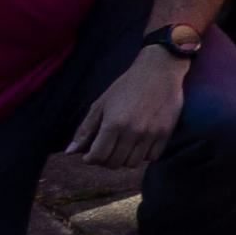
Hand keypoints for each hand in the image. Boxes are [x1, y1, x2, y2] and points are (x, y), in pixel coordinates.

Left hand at [64, 49, 188, 169]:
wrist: (159, 70)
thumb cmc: (126, 86)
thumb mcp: (101, 104)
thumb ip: (85, 129)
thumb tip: (69, 152)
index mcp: (113, 124)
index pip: (98, 156)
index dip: (90, 159)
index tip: (89, 155)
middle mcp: (132, 132)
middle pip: (115, 163)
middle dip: (105, 160)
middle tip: (105, 150)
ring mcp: (151, 134)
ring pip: (133, 163)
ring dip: (124, 159)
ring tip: (122, 148)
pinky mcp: (165, 133)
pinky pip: (152, 157)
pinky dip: (143, 155)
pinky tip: (138, 144)